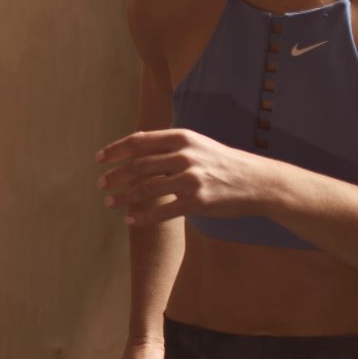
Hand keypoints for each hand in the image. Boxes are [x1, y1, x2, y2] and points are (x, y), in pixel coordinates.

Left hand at [96, 129, 277, 223]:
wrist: (258, 182)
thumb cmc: (223, 162)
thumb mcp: (197, 144)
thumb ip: (168, 145)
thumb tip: (134, 144)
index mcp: (183, 138)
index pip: (139, 142)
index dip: (115, 150)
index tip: (99, 160)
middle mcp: (185, 156)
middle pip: (137, 166)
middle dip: (114, 176)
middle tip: (101, 185)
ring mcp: (191, 179)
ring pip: (145, 189)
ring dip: (122, 197)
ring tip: (109, 202)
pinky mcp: (197, 202)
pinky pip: (162, 211)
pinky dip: (142, 217)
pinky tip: (130, 220)